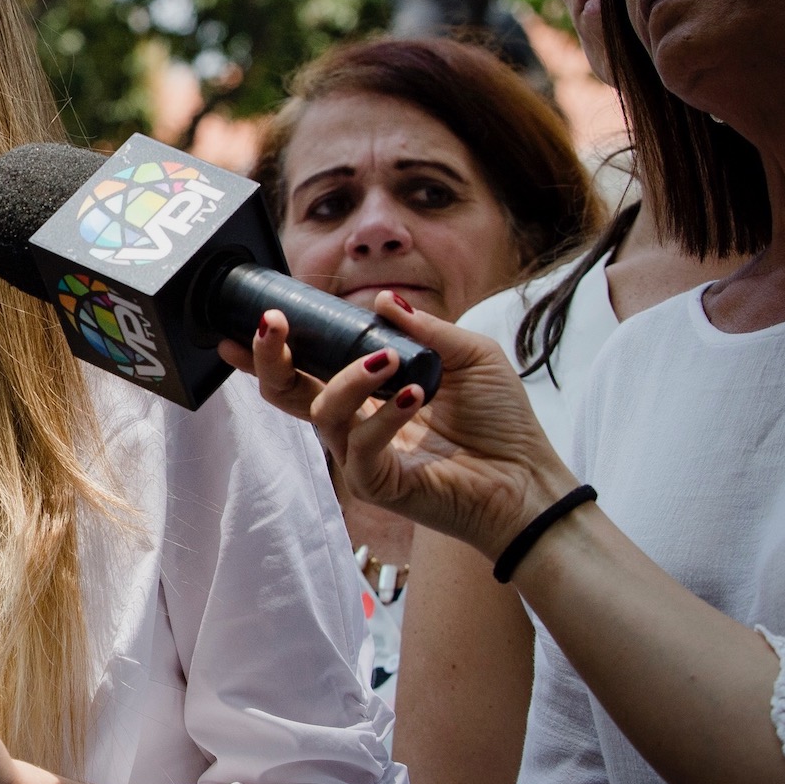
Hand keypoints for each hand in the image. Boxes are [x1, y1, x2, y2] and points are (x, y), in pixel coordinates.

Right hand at [221, 291, 579, 558]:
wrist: (528, 479)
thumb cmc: (501, 422)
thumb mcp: (470, 355)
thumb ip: (424, 329)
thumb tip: (383, 299)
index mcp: (367, 393)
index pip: (306, 368)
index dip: (274, 348)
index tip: (256, 318)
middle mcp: (354, 423)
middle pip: (286, 393)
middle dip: (270, 357)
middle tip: (273, 326)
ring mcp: (361, 456)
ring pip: (323, 413)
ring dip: (350, 379)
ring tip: (389, 360)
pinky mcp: (377, 484)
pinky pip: (361, 447)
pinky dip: (384, 417)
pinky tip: (416, 396)